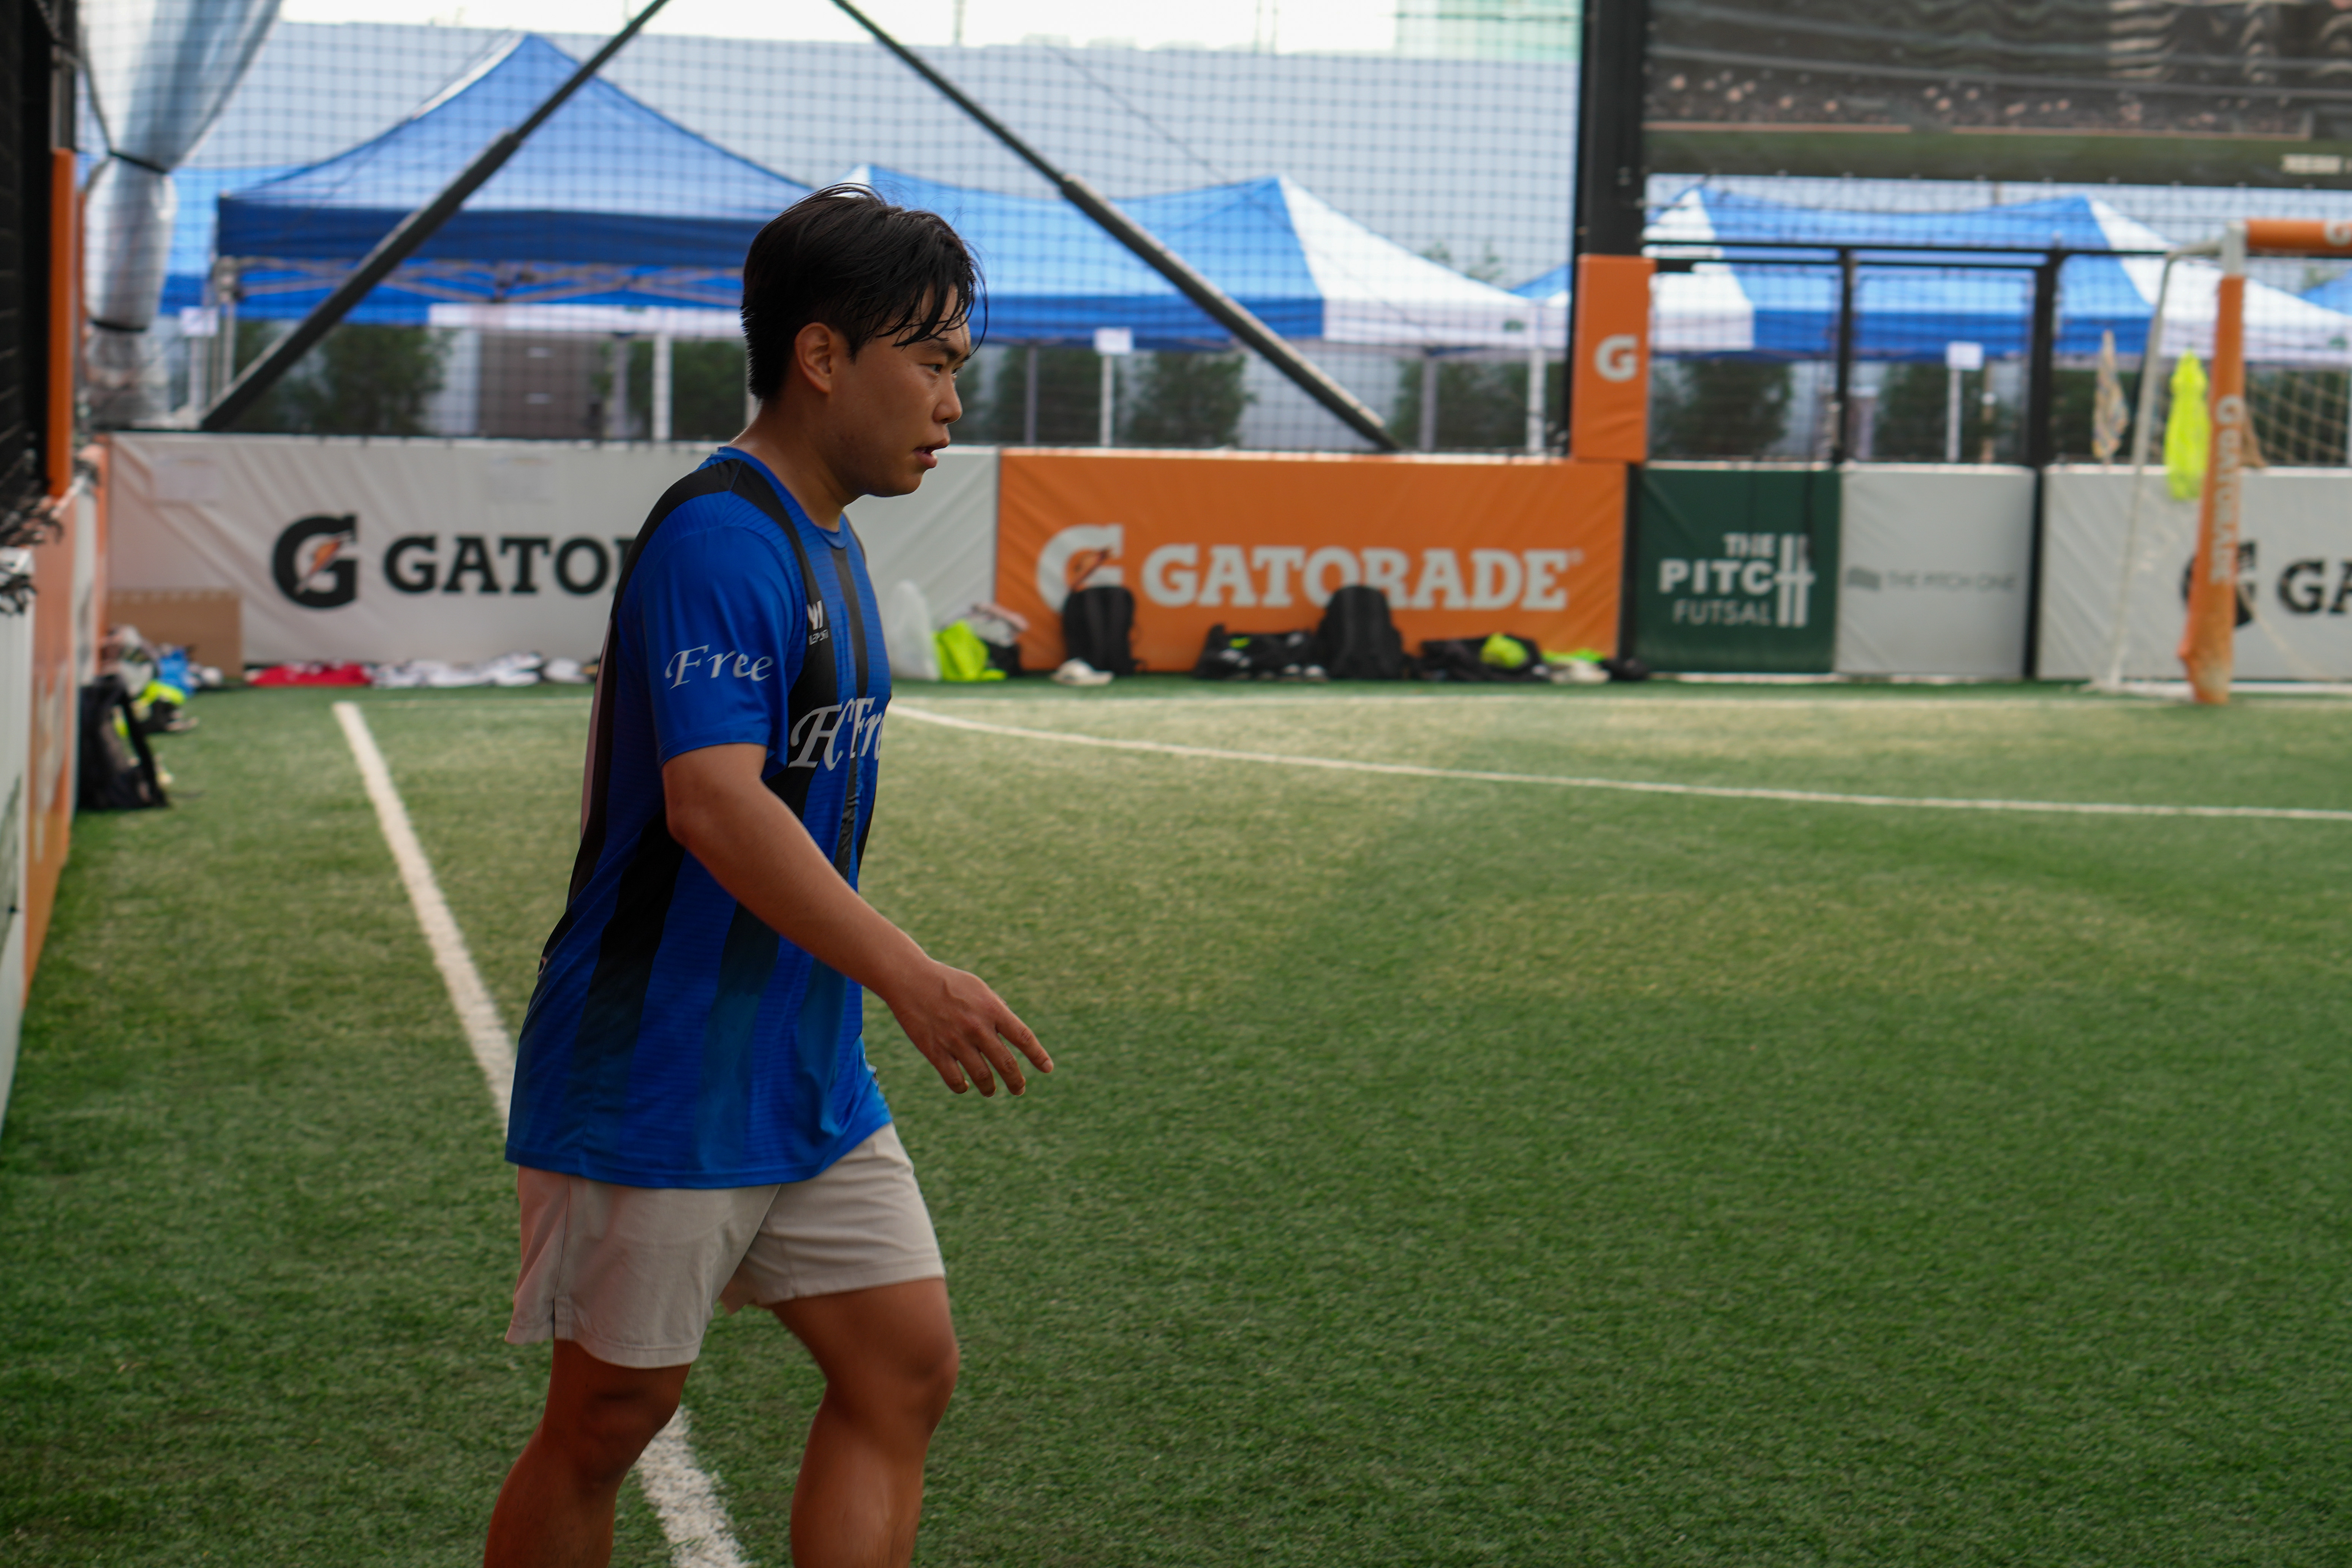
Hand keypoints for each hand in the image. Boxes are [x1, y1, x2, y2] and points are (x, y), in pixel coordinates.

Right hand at [881, 958, 1051, 1096]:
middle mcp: (977, 1027)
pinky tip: (965, 1086)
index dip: (1038, 1056)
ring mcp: (956, 1041)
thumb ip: (996, 1009)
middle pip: (1006, 1064)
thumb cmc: (948, 982)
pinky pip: (955, 1079)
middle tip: (1020, 1089)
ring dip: (990, 1088)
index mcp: (992, 1009)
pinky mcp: (935, 1051)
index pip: (1023, 1037)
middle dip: (1016, 1081)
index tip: (1047, 1068)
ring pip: (982, 1076)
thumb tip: (1012, 1033)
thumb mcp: (979, 988)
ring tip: (991, 1091)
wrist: (910, 980)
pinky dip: (963, 1087)